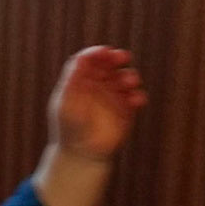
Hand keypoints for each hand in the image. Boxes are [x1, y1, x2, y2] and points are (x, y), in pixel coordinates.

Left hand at [47, 46, 146, 163]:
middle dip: (117, 58)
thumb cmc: (69, 128)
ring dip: (130, 76)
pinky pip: (136, 97)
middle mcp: (99, 84)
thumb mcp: (66, 103)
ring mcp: (114, 95)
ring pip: (125, 78)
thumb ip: (73, 80)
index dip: (97, 53)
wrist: (81, 153)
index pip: (90, 60)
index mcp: (81, 80)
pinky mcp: (127, 109)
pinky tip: (136, 100)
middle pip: (110, 64)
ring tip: (129, 82)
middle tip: (122, 57)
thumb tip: (81, 57)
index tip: (104, 52)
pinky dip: (138, 95)